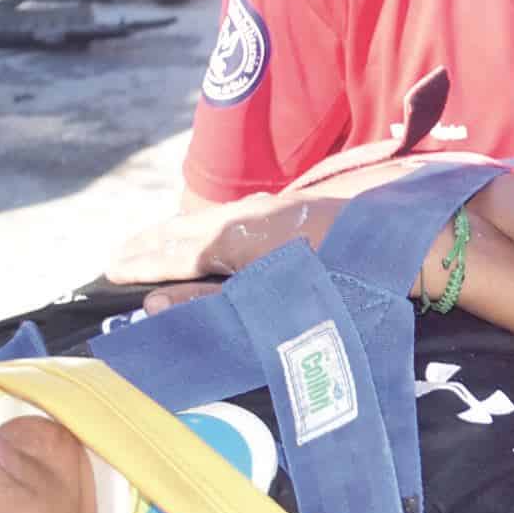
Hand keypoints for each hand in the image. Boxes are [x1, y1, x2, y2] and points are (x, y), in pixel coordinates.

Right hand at [107, 193, 333, 284]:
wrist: (403, 244)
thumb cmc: (338, 284)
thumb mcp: (270, 302)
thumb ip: (212, 303)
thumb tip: (154, 303)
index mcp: (234, 238)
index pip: (174, 253)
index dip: (142, 263)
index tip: (110, 270)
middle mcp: (246, 216)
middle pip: (188, 229)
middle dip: (152, 242)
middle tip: (118, 252)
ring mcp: (273, 209)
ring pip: (211, 220)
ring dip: (179, 231)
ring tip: (155, 240)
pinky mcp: (295, 209)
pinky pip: (234, 216)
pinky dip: (209, 225)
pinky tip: (215, 230)